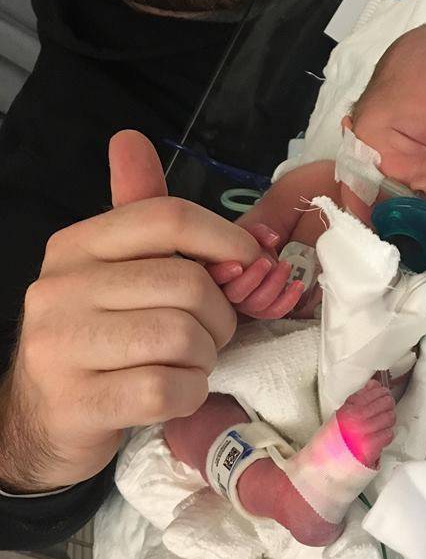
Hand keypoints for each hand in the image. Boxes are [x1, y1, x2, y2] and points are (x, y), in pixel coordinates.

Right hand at [0, 131, 262, 491]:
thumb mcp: (114, 271)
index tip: (251, 261)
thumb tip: (130, 139)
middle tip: (210, 333)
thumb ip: (138, 216)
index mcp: (77, 246)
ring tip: (189, 362)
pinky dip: (189, 393)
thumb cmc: (99, 338)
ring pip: (181, 336)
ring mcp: (62, 346)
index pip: (166, 218)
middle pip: (186, 283)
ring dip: (204, 357)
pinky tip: (176, 393)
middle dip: (219, 315)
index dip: (225, 238)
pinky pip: (166, 388)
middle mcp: (60, 288)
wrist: (41, 419)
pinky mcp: (77, 402)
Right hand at [208, 223, 304, 319]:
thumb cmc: (251, 247)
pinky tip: (297, 285)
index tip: (238, 265)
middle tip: (267, 262)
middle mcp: (227, 292)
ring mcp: (245, 304)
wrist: (262, 259)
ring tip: (286, 266)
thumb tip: (273, 239)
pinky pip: (274, 312)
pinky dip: (289, 300)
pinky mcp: (262, 311)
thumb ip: (259, 232)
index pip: (213, 277)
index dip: (223, 274)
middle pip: (235, 294)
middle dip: (253, 277)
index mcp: (217, 271)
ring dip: (274, 285)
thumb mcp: (252, 234)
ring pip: (257, 304)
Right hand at [336, 379, 395, 468]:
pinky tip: (380, 437)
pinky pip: (388, 434)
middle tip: (386, 409)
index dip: (382, 393)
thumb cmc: (334, 440)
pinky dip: (387, 435)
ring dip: (389, 421)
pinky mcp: (370, 447)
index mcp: (348, 408)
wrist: (325, 463)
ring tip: (382, 425)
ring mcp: (364, 432)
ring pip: (389, 418)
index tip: (383, 395)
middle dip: (388, 405)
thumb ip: (359, 398)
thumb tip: (374, 384)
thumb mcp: (342, 414)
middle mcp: (356, 418)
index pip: (374, 392)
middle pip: (385, 403)